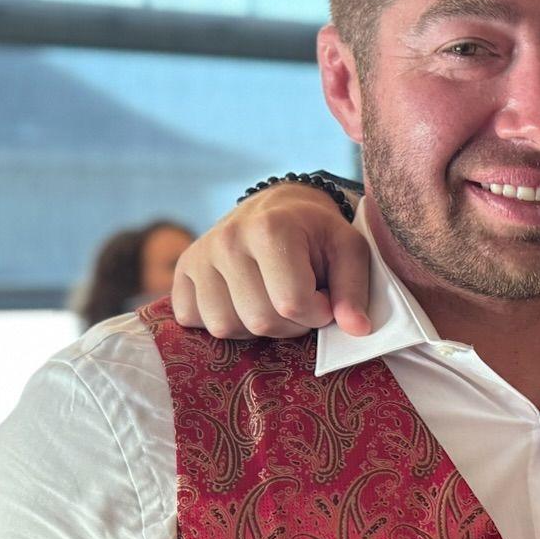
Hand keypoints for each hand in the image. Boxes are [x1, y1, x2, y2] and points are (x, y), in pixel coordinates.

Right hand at [170, 184, 373, 338]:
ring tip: (271, 300)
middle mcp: (227, 240)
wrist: (275, 208)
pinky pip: (195, 321)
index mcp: (270, 229)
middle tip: (300, 300)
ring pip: (225, 327)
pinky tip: (242, 301)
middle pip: (259, 320)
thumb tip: (357, 330)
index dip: (318, 313)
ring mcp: (199, 256)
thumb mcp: (347, 249)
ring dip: (256, 327)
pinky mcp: (182, 272)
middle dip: (290, 324)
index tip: (324, 297)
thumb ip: (354, 290)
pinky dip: (223, 321)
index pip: (292, 304)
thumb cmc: (316, 233)